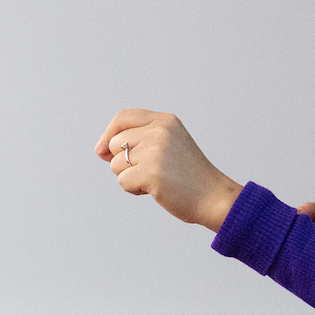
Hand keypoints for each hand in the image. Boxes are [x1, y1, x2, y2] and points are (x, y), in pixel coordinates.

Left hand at [95, 109, 243, 230]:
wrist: (214, 197)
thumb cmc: (188, 175)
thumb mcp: (167, 145)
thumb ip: (138, 140)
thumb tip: (100, 149)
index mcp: (164, 120)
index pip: (123, 118)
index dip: (108, 133)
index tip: (103, 150)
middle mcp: (159, 131)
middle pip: (115, 143)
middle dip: (123, 162)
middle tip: (149, 171)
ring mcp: (155, 151)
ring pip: (116, 165)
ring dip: (130, 177)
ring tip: (156, 180)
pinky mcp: (151, 172)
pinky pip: (123, 181)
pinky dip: (134, 190)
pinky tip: (155, 190)